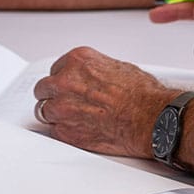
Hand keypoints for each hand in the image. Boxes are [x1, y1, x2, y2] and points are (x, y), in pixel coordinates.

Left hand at [33, 47, 177, 157]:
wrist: (150, 118)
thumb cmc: (142, 95)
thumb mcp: (118, 67)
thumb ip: (96, 72)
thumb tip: (94, 78)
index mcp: (78, 61)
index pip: (56, 69)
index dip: (62, 80)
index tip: (67, 86)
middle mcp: (65, 82)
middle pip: (44, 88)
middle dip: (53, 95)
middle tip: (66, 102)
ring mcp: (62, 108)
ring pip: (43, 110)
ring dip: (55, 114)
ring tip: (72, 118)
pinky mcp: (65, 131)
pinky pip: (53, 131)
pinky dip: (63, 131)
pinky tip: (78, 130)